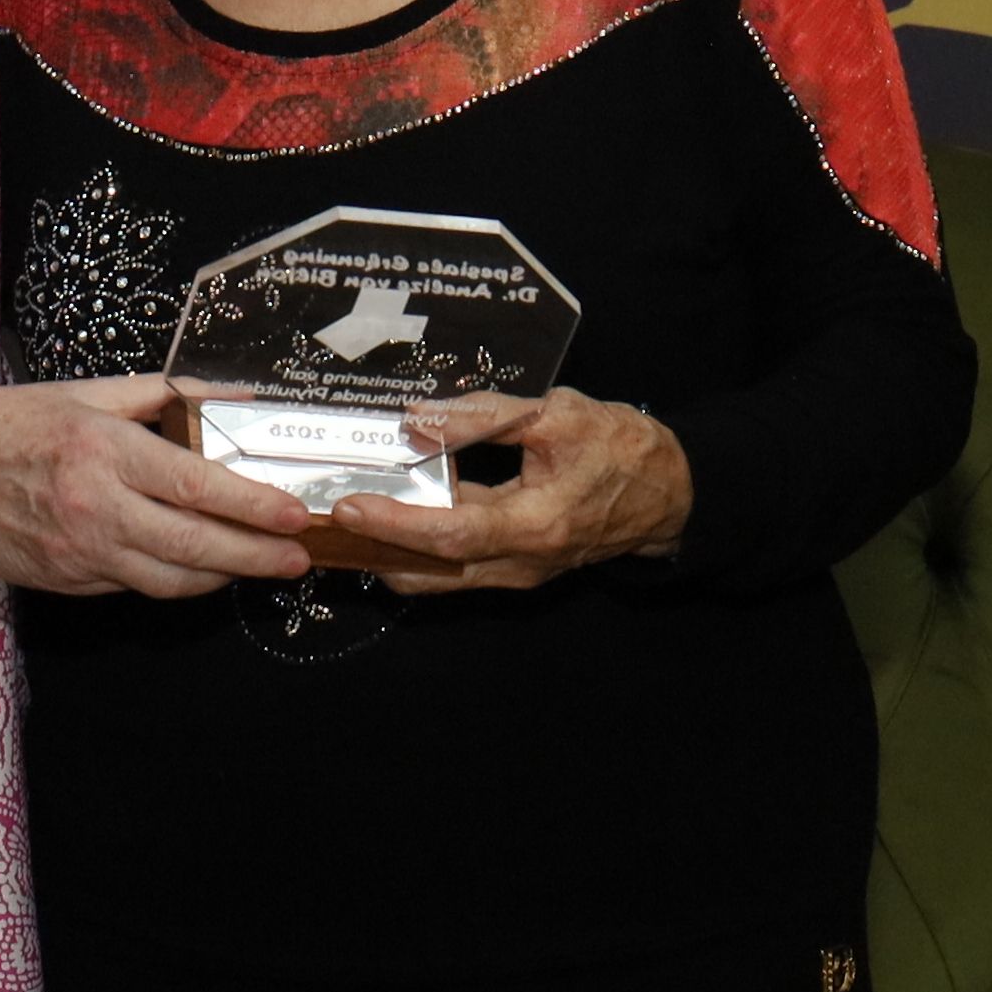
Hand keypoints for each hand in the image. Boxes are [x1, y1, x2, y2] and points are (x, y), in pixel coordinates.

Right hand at [0, 378, 321, 599]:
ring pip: (171, 580)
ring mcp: (81, 553)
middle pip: (195, 546)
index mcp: (102, 452)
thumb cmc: (1, 426)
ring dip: (223, 576)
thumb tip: (214, 396)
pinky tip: (198, 564)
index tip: (292, 513)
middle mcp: (95, 509)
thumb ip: (152, 396)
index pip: (196, 485)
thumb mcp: (79, 394)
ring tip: (258, 564)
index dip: (252, 505)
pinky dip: (174, 577)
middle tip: (299, 557)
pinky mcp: (69, 581)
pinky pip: (136, 585)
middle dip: (257, 556)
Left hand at [323, 388, 688, 591]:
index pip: (450, 534)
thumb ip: (484, 417)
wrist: (670, 493)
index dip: (395, 520)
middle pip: (430, 569)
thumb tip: (417, 421)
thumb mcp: (557, 415)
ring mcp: (517, 573)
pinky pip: (453, 567)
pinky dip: (416, 548)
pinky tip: (390, 517)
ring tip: (344, 519)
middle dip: (372, 547)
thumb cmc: (621, 449)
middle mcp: (521, 564)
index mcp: (536, 527)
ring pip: (437, 576)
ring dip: (388, 552)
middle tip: (322, 518)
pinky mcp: (513, 569)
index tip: (350, 502)